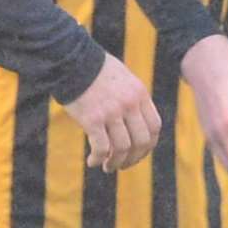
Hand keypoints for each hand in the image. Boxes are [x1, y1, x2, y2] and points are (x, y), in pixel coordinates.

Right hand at [63, 53, 162, 172]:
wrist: (72, 61)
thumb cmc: (96, 70)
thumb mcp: (124, 79)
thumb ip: (132, 99)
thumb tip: (135, 123)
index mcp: (140, 94)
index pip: (154, 128)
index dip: (148, 146)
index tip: (138, 153)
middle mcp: (129, 104)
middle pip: (141, 142)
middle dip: (133, 159)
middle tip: (122, 165)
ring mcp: (112, 112)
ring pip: (122, 149)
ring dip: (115, 163)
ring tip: (107, 166)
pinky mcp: (93, 119)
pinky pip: (102, 148)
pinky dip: (98, 158)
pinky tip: (92, 161)